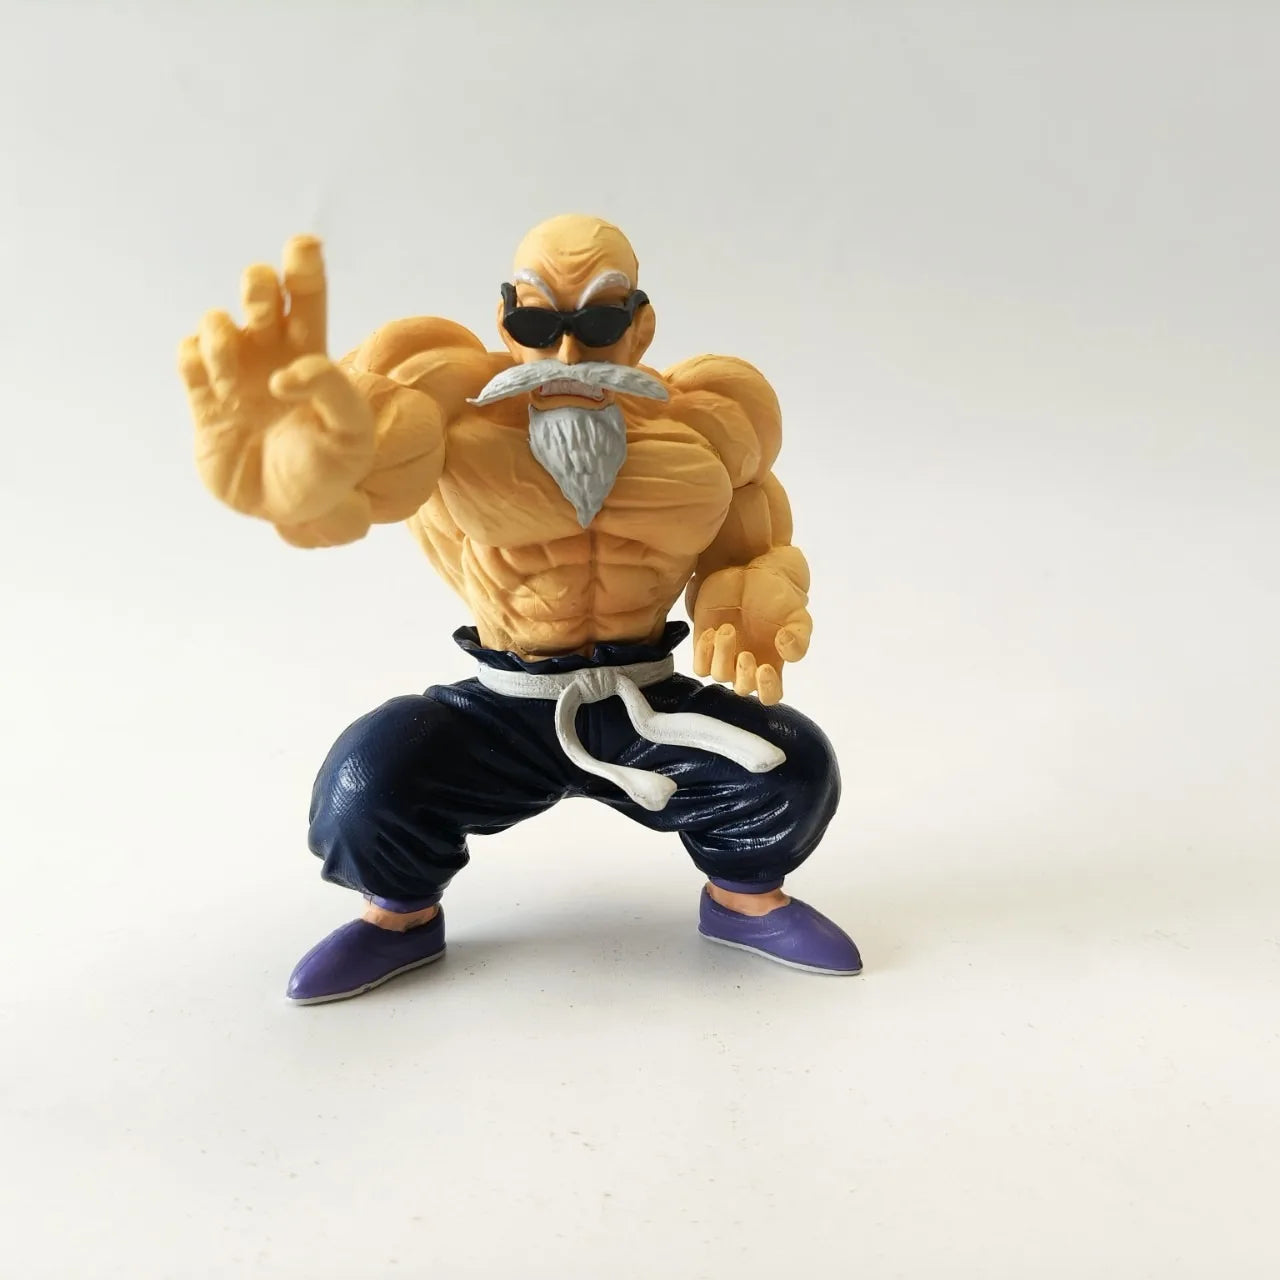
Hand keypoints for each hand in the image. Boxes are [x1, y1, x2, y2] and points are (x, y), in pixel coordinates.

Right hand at [178, 236, 373, 522]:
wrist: (289, 509)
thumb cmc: (331, 472)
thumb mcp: (351, 434)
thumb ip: (333, 391)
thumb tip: (285, 371)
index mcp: (313, 355)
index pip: (306, 295)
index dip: (303, 264)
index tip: (304, 246)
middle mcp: (272, 355)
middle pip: (259, 291)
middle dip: (258, 285)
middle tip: (263, 309)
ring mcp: (235, 374)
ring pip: (216, 320)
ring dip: (221, 338)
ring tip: (235, 384)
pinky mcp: (204, 399)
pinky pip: (187, 354)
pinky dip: (195, 359)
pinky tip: (213, 388)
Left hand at [691, 547, 812, 704]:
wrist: (753, 571)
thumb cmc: (779, 597)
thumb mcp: (798, 615)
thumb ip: (799, 637)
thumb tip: (785, 647)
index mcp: (773, 663)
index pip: (770, 694)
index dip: (767, 690)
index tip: (765, 668)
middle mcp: (748, 665)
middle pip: (742, 689)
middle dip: (743, 675)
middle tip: (745, 654)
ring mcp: (725, 655)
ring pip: (719, 675)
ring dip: (722, 656)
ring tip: (728, 629)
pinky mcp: (706, 643)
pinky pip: (700, 664)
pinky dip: (704, 653)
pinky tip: (712, 631)